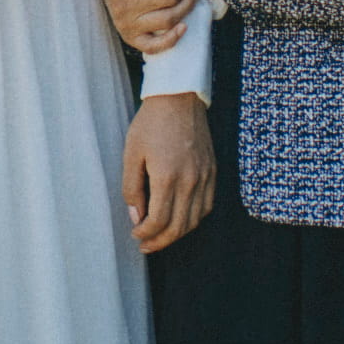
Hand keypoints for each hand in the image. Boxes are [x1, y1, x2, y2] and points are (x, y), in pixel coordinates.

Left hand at [121, 93, 215, 253]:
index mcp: (168, 177)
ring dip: (177, 234)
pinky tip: (181, 220)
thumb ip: (132, 188)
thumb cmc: (151, 122)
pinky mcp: (212, 171)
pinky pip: (207, 205)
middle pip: (179, 226)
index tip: (135, 235)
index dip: (146, 234)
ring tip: (161, 237)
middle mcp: (191, 181)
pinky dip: (194, 219)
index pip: (159, 221)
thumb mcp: (131, 153)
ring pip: (195, 219)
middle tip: (146, 246)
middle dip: (160, 241)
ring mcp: (205, 176)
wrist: (179, 97)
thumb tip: (136, 216)